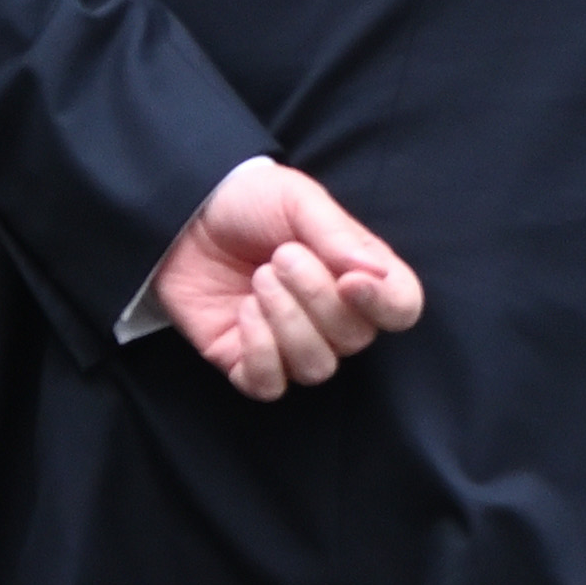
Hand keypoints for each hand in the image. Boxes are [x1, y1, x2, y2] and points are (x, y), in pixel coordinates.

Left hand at [153, 160, 424, 400]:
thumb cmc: (249, 204)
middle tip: (279, 257)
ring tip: (258, 280)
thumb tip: (373, 273)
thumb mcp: (297, 199)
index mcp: (358, 276)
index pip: (401, 309)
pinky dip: (259, 352)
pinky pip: (270, 385)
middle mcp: (334, 318)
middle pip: (354, 339)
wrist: (183, 214)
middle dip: (315, 297)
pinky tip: (244, 313)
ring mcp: (292, 345)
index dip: (386, 305)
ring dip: (286, 321)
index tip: (352, 281)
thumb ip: (339, 234)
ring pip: (316, 366)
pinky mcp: (248, 364)